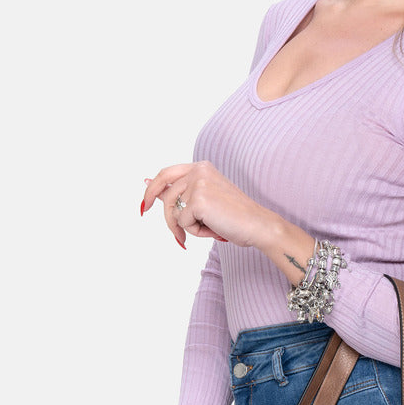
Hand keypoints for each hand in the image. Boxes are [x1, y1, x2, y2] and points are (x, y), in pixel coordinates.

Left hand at [140, 161, 278, 249]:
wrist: (258, 225)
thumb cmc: (236, 217)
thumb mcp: (206, 201)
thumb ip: (181, 193)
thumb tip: (148, 184)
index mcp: (201, 167)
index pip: (167, 174)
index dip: (153, 189)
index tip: (145, 204)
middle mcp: (198, 170)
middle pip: (166, 195)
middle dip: (168, 218)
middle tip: (178, 237)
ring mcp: (197, 183)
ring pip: (173, 211)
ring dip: (187, 227)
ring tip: (210, 229)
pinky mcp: (198, 200)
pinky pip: (183, 222)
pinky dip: (197, 232)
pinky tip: (215, 229)